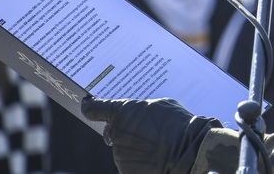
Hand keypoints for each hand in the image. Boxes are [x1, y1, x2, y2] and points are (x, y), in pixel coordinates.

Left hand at [82, 96, 221, 173]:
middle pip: (112, 132)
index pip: (96, 109)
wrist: (186, 150)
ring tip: (157, 145)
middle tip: (144, 132)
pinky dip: (139, 161)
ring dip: (135, 147)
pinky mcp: (125, 170)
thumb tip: (138, 116)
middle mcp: (116, 132)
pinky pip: (129, 163)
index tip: (86, 105)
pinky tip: (155, 157)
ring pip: (123, 149)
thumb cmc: (177, 123)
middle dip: (123, 132)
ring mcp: (119, 153)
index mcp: (123, 112)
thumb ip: (142, 109)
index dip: (90, 107)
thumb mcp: (161, 105)